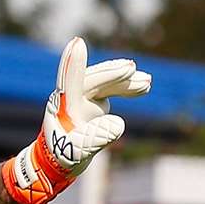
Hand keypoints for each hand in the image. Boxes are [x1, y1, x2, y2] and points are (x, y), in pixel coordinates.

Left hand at [3, 37, 151, 203]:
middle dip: (112, 74)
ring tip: (147, 83)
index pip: (69, 82)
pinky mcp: (91, 100)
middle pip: (92, 78)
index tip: (77, 43)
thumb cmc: (64, 157)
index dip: (74, 64)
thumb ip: (96, 138)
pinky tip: (145, 87)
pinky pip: (110, 88)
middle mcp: (70, 97)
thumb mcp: (79, 152)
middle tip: (131, 69)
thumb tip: (118, 124)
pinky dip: (126, 87)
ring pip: (104, 82)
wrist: (57, 160)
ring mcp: (81, 97)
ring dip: (124, 80)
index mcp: (63, 107)